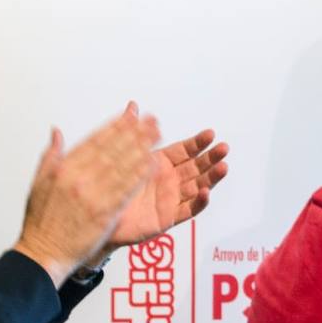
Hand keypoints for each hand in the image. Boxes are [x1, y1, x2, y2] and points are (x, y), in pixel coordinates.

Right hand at [15, 108, 159, 286]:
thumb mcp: (39, 182)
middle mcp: (80, 179)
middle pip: (112, 149)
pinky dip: (140, 175)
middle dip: (134, 132)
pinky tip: (153, 164)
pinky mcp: (105, 213)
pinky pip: (127, 190)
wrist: (44, 252)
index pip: (95, 141)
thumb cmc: (41, 221)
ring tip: (156, 135)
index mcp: (65, 168)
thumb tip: (57, 133)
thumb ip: (52, 154)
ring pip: (122, 166)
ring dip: (142, 148)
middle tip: (151, 120)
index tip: (130, 114)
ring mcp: (94, 196)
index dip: (115, 126)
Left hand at [103, 126, 228, 252]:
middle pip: (196, 167)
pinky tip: (205, 192)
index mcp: (160, 162)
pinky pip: (188, 209)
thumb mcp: (122, 154)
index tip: (210, 134)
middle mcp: (169, 179)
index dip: (198, 142)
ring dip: (211, 177)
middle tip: (223, 148)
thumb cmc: (111, 184)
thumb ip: (132, 131)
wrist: (98, 214)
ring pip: (197, 186)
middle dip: (211, 158)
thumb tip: (133, 106)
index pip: (185, 150)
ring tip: (223, 167)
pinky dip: (199, 202)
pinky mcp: (168, 217)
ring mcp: (171, 198)